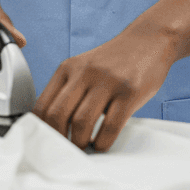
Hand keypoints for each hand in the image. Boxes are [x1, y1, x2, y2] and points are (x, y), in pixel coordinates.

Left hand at [32, 24, 177, 151]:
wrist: (149, 39)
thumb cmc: (115, 61)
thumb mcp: (84, 67)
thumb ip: (69, 90)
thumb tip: (51, 127)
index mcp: (68, 68)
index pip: (42, 106)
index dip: (41, 130)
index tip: (47, 143)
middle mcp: (85, 73)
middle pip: (58, 115)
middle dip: (59, 140)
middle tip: (67, 149)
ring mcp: (108, 81)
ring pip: (81, 123)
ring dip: (81, 143)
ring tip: (86, 146)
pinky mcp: (130, 91)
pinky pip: (110, 126)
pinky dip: (103, 142)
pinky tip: (103, 142)